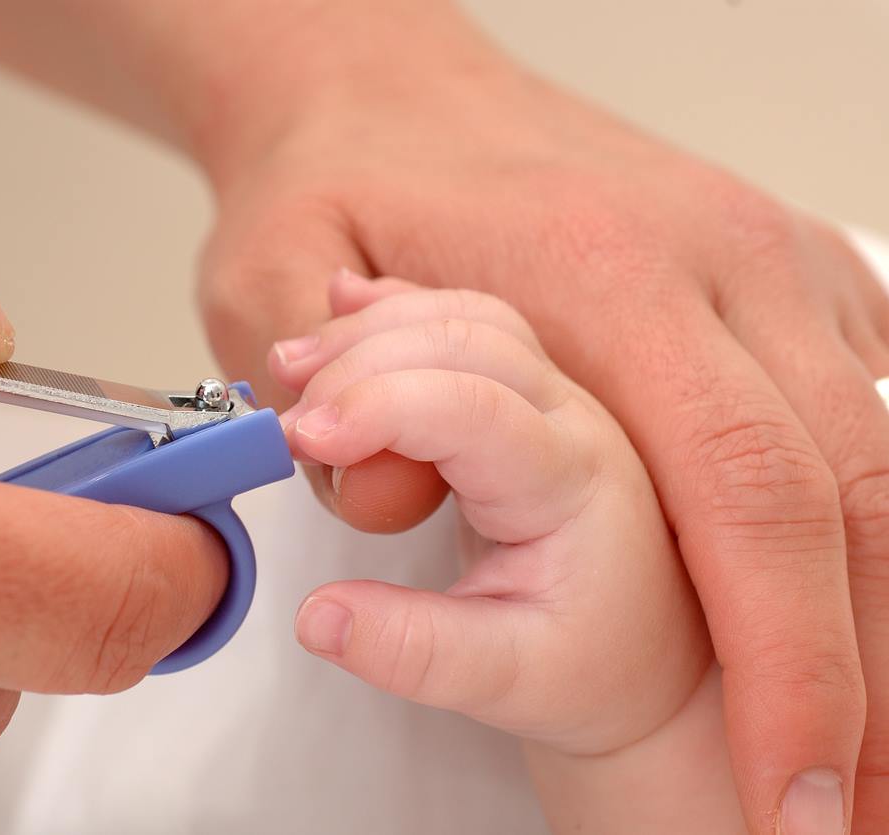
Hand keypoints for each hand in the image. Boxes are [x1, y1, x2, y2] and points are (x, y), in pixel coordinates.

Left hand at [195, 10, 885, 832]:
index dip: (790, 665)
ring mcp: (762, 253)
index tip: (793, 794)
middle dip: (865, 671)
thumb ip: (340, 412)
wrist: (383, 86)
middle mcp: (715, 258)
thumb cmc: (336, 181)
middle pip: (850, 487)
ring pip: (878, 453)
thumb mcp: (267, 288)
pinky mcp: (773, 264)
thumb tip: (407, 507)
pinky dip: (871, 522)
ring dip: (881, 612)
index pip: (737, 492)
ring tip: (864, 749)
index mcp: (604, 270)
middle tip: (846, 816)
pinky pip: (865, 402)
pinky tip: (854, 609)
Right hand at [281, 274, 741, 830]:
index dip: (380, 408)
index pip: (476, 410)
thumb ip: (413, 652)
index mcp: (572, 483)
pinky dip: (397, 311)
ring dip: (371, 332)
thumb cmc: (589, 661)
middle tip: (284, 427)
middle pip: (462, 342)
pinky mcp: (519, 391)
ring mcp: (548, 393)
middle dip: (358, 365)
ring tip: (292, 367)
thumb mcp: (507, 682)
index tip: (298, 441)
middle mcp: (569, 417)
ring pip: (460, 318)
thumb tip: (314, 618)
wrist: (648, 644)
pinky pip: (461, 323)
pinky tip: (343, 301)